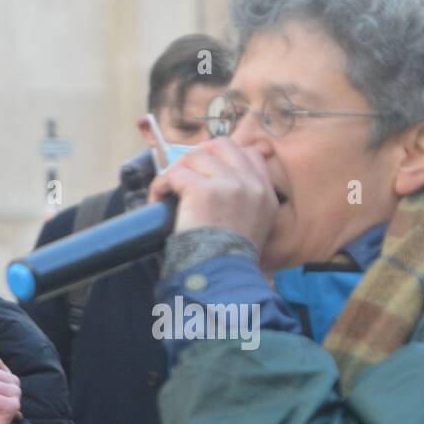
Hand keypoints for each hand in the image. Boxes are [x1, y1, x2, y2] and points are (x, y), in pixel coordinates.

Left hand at [147, 135, 279, 248]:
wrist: (223, 278)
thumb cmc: (230, 260)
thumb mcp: (254, 228)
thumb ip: (245, 201)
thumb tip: (218, 182)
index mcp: (265, 194)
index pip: (252, 154)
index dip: (226, 156)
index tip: (208, 169)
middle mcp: (251, 185)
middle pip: (223, 145)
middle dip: (199, 153)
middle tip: (184, 171)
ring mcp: (229, 185)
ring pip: (196, 156)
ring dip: (178, 170)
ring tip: (168, 190)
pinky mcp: (204, 191)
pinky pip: (175, 174)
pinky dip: (161, 185)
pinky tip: (158, 198)